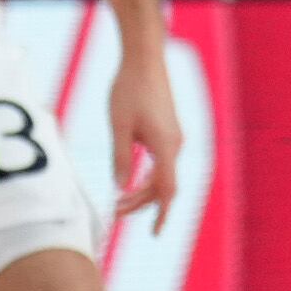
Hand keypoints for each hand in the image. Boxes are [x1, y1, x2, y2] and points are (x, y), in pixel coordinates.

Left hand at [105, 34, 185, 225]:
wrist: (144, 57)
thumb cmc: (129, 88)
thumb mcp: (118, 125)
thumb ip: (120, 158)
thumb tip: (121, 187)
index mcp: (165, 145)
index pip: (167, 190)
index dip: (162, 214)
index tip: (155, 233)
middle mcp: (175, 143)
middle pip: (163, 185)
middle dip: (141, 202)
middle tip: (115, 212)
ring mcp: (173, 136)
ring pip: (162, 174)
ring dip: (143, 189)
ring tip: (120, 199)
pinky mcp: (168, 129)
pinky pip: (162, 161)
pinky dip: (148, 175)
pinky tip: (131, 177)